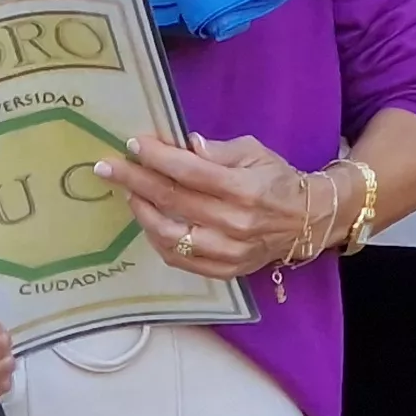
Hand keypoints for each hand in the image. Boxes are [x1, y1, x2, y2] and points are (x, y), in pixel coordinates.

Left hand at [93, 133, 314, 279]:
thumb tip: (184, 145)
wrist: (307, 220)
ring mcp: (229, 252)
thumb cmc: (277, 179)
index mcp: (244, 189)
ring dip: (141, 212)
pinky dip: (158, 240)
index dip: (157, 158)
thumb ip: (218, 150)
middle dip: (135, 180)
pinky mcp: (225, 270)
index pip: (190, 172)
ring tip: (128, 193)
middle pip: (173, 201)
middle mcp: (235, 223)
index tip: (132, 144)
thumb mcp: (254, 152)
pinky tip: (148, 220)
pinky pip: (180, 259)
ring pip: (170, 235)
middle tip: (108, 167)